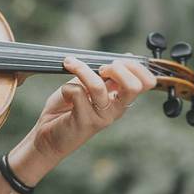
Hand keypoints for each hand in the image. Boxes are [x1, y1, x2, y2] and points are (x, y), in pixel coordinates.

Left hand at [28, 56, 157, 162]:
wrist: (47, 136)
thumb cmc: (65, 110)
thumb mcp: (85, 85)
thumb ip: (102, 75)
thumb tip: (126, 57)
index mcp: (120, 99)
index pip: (146, 82)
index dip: (133, 66)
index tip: (113, 61)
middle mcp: (115, 109)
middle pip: (135, 86)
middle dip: (117, 68)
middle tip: (100, 68)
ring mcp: (102, 117)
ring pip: (98, 87)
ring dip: (82, 70)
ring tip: (70, 65)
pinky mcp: (85, 121)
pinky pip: (77, 93)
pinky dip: (67, 87)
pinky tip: (64, 93)